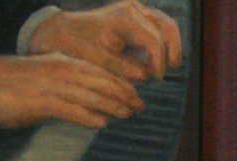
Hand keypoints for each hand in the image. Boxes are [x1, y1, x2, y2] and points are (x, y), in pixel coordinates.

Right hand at [0, 54, 144, 128]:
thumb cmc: (14, 84)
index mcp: (63, 64)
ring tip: (127, 114)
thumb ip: (69, 89)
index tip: (136, 96)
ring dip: (112, 106)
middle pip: (101, 82)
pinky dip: (86, 117)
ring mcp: (52, 86)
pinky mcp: (41, 102)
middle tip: (140, 107)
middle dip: (123, 95)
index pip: (100, 73)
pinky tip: (100, 124)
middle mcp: (61, 72)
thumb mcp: (46, 78)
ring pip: (90, 95)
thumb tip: (91, 106)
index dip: (121, 85)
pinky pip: (69, 109)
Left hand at [30, 1, 183, 81]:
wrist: (66, 31)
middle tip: (165, 72)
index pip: (154, 40)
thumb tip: (146, 74)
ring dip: (170, 45)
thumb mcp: (100, 62)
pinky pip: (158, 24)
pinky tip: (155, 58)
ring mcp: (135, 7)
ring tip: (167, 65)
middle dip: (170, 52)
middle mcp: (133, 9)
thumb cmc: (80, 48)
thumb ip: (125, 69)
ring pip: (166, 24)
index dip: (159, 62)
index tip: (155, 78)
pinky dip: (162, 40)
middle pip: (167, 28)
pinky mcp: (135, 11)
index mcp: (125, 20)